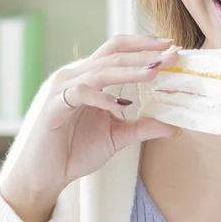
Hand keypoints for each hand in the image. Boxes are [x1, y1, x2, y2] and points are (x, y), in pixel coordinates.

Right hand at [1, 35, 179, 221]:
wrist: (46, 175)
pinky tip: (121, 103)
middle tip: (171, 55)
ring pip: (100, 70)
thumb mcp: (118, 137)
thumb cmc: (76, 151)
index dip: (144, 46)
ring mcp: (63, 89)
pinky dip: (101, 97)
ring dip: (129, 70)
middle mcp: (76, 76)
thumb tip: (174, 126)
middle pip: (113, 54)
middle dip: (145, 53)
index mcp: (91, 78)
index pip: (119, 51)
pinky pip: (80, 94)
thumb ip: (143, 127)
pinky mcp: (54, 107)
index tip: (172, 47)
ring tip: (154, 71)